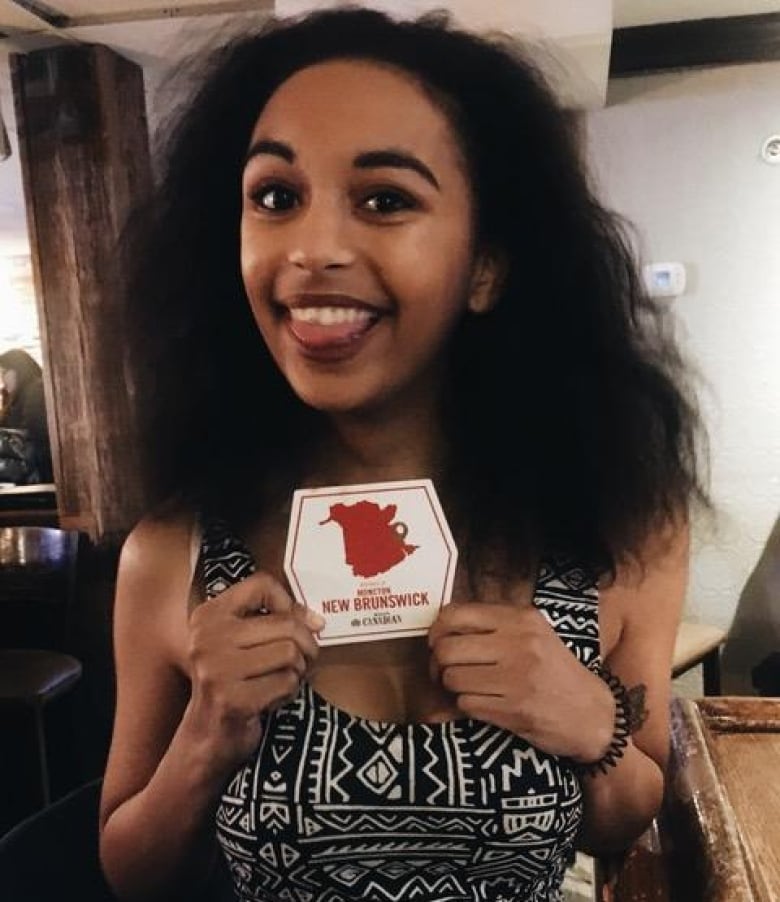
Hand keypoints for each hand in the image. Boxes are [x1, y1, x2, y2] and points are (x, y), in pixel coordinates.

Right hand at [185, 571, 323, 772]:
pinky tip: (272, 698)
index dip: (288, 603)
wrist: (207, 735)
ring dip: (296, 670)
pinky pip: (286, 682)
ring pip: (290, 653)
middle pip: (286, 624)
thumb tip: (316, 621)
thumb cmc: (234, 681)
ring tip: (281, 679)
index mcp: (209, 615)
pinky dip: (289, 691)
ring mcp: (217, 669)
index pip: (261, 584)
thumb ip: (274, 620)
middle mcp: (208, 637)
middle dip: (305, 645)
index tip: (294, 623)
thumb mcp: (242, 641)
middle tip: (301, 661)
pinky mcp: (232, 699)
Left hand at [428, 603, 613, 761]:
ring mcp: (517, 678)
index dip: (436, 631)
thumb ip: (494, 625)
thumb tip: (440, 627)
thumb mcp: (534, 634)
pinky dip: (467, 707)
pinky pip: (466, 705)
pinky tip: (484, 705)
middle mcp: (518, 643)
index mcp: (520, 618)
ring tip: (468, 689)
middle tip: (444, 673)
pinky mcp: (515, 710)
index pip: (455, 614)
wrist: (593, 714)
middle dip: (438, 665)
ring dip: (452, 689)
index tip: (437, 644)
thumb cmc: (556, 671)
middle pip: (447, 649)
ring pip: (453, 679)